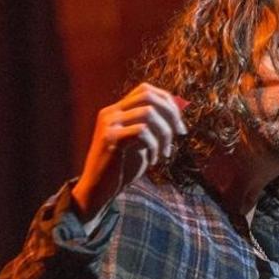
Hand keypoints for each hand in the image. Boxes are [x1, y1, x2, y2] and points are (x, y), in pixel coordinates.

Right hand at [71, 83, 187, 220]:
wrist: (99, 189)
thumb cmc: (122, 167)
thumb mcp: (141, 143)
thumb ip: (153, 128)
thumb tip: (177, 115)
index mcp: (117, 111)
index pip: (145, 89)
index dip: (168, 101)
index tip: (179, 125)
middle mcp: (111, 113)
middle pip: (148, 96)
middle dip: (171, 114)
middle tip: (178, 134)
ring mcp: (109, 125)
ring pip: (148, 113)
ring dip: (164, 133)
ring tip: (163, 153)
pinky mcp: (110, 139)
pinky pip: (142, 132)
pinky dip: (154, 146)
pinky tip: (152, 161)